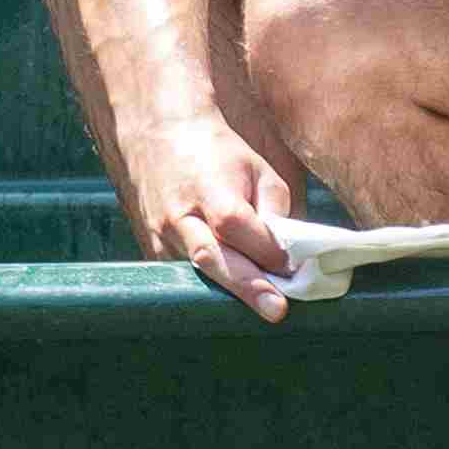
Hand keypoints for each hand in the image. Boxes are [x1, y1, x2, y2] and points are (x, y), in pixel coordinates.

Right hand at [123, 112, 303, 322]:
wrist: (158, 137)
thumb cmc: (216, 153)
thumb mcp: (256, 169)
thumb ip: (274, 211)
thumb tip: (287, 255)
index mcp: (208, 189)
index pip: (238, 226)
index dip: (268, 250)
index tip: (294, 267)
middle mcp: (179, 216)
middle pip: (212, 258)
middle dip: (247, 287)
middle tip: (277, 311)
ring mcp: (161, 237)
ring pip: (198, 275)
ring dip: (232, 291)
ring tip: (263, 303)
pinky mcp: (153, 251)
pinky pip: (187, 275)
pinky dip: (212, 284)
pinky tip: (233, 287)